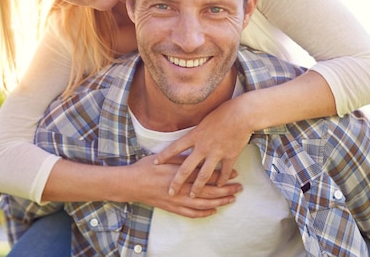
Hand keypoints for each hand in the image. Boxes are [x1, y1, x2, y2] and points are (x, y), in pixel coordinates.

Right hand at [124, 155, 241, 217]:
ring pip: (203, 203)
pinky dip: (203, 213)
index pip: (205, 174)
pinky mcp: (172, 208)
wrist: (130, 184)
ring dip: (218, 202)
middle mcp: (180, 188)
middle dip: (225, 190)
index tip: (234, 173)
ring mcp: (177, 200)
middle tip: (239, 188)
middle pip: (208, 190)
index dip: (221, 174)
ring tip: (231, 200)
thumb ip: (181, 158)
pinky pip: (191, 213)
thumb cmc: (146, 167)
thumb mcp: (164, 158)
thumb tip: (198, 155)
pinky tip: (212, 210)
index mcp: (180, 173)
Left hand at [153, 96, 253, 197]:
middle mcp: (203, 147)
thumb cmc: (222, 112)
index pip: (174, 148)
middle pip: (186, 168)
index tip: (155, 164)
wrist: (241, 114)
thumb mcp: (203, 120)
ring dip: (197, 187)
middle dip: (177, 181)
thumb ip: (196, 131)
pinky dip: (221, 180)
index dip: (164, 156)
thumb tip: (188, 136)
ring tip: (192, 195)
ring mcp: (216, 153)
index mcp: (195, 136)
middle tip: (170, 192)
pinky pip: (224, 172)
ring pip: (204, 175)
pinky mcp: (230, 156)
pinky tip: (219, 186)